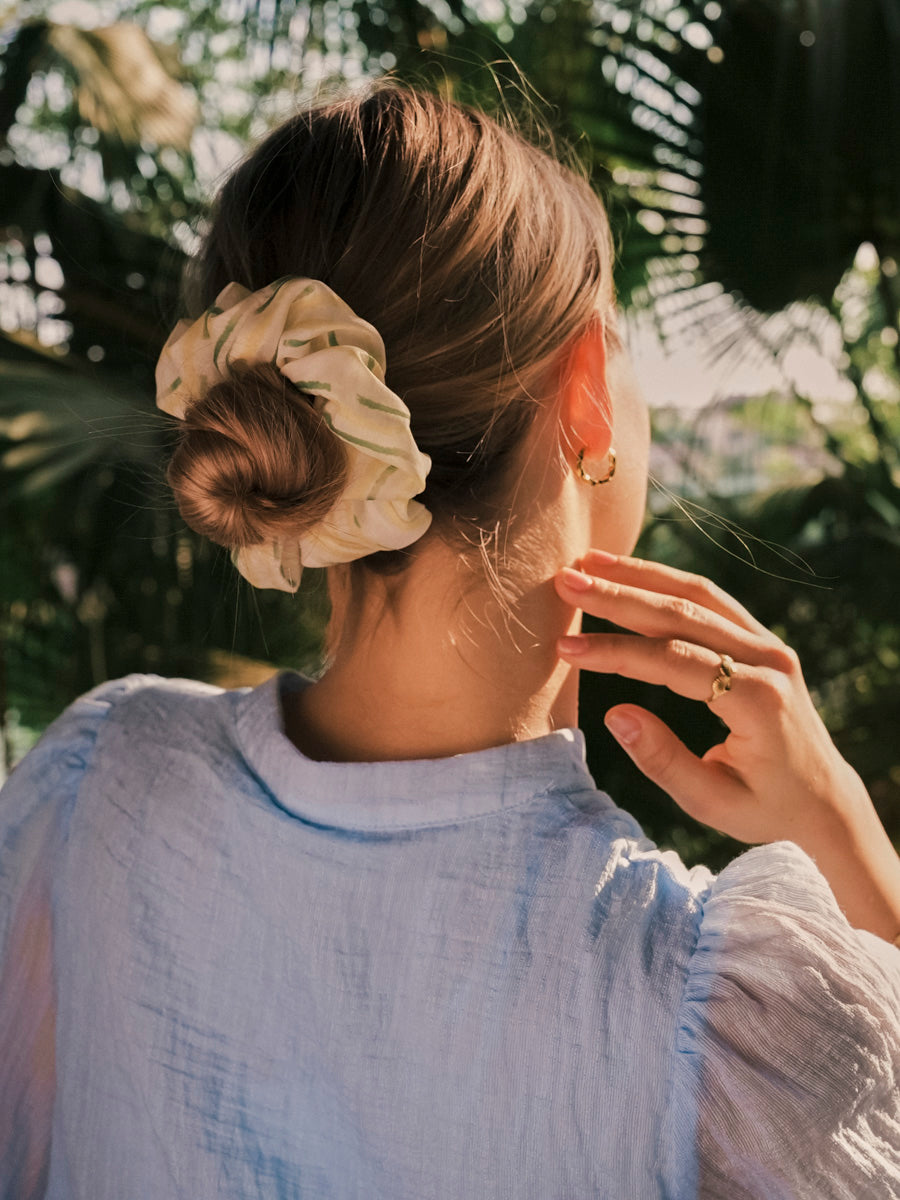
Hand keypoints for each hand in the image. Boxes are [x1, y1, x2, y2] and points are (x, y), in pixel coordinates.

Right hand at [554, 549, 899, 939]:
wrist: (826, 800)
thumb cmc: (766, 810)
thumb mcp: (712, 803)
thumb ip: (662, 760)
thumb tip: (614, 714)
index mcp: (758, 701)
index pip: (673, 661)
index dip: (615, 652)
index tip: (566, 648)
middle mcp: (769, 660)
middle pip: (683, 614)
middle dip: (618, 595)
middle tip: (567, 580)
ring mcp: (770, 644)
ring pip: (698, 594)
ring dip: (640, 575)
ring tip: (589, 561)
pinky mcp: (763, 640)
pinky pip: (711, 600)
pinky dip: (666, 582)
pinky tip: (629, 573)